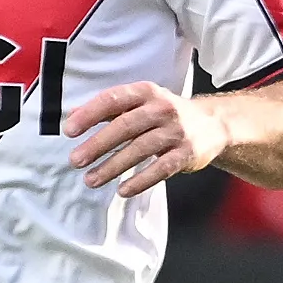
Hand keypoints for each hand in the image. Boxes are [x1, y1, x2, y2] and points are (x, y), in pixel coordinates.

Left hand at [68, 82, 227, 194]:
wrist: (213, 124)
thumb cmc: (165, 114)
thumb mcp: (141, 103)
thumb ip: (110, 109)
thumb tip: (72, 116)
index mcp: (146, 92)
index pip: (114, 99)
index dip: (90, 114)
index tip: (69, 130)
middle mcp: (162, 108)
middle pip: (125, 126)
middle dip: (97, 145)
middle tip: (75, 160)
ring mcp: (176, 131)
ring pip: (140, 149)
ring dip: (112, 167)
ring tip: (91, 180)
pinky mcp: (187, 153)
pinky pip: (161, 169)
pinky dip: (141, 180)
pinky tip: (123, 190)